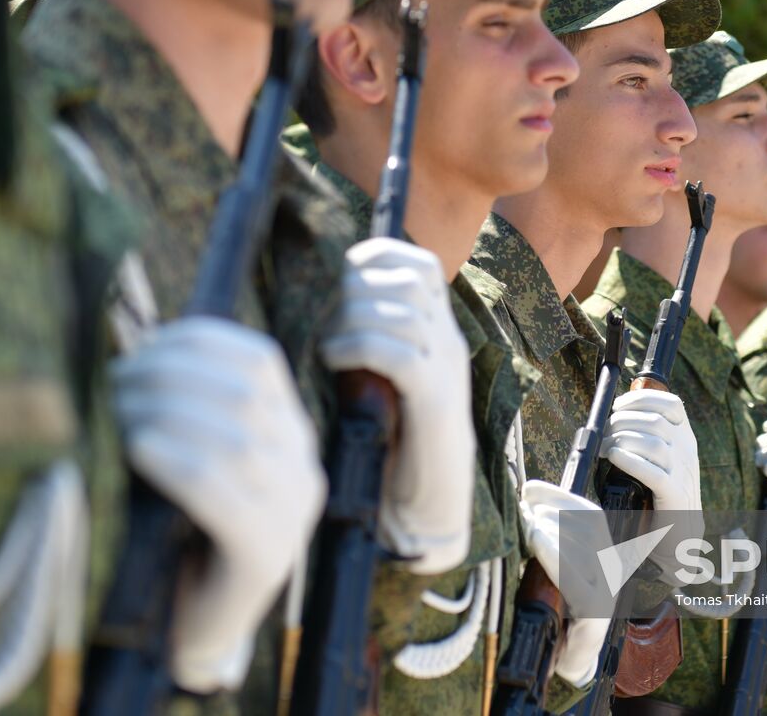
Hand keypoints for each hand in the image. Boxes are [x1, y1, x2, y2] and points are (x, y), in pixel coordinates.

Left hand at [113, 316, 325, 691]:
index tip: (143, 344)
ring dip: (169, 413)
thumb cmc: (186, 529)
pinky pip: (224, 495)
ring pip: (238, 440)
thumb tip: (135, 352)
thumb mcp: (199, 456)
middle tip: (117, 380)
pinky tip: (139, 447)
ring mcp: (291, 512)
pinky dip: (178, 463)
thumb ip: (191, 409)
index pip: (261, 359)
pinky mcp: (265, 555)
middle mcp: (303, 465)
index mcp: (293, 432)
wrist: (200, 625)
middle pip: (246, 393)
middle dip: (173, 374)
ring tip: (119, 411)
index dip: (201, 341)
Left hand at [320, 238, 473, 574]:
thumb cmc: (390, 445)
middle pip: (411, 278)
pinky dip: (358, 347)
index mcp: (437, 333)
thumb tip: (317, 310)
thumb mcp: (376, 378)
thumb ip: (362, 341)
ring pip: (402, 310)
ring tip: (329, 344)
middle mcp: (448, 343)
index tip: (343, 278)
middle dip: (361, 288)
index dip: (379, 257)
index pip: (421, 265)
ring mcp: (446, 370)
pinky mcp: (435, 403)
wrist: (428, 508)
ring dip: (355, 318)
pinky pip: (398, 353)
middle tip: (331, 321)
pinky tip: (332, 360)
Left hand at [518, 480, 613, 686]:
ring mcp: (606, 590)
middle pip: (585, 525)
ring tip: (527, 526)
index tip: (529, 489)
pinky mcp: (595, 612)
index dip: (558, 496)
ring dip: (550, 530)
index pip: (587, 512)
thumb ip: (546, 538)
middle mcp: (610, 567)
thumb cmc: (557, 608)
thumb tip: (522, 504)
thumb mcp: (553, 567)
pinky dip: (555, 556)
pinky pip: (575, 579)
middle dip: (550, 513)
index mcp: (603, 552)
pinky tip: (537, 542)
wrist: (569, 658)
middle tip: (523, 513)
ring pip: (582, 547)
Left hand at [600, 389, 703, 577]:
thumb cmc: (659, 495)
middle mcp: (687, 451)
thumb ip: (645, 439)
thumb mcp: (658, 460)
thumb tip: (614, 420)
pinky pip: (653, 472)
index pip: (671, 404)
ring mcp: (683, 473)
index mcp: (685, 438)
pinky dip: (630, 461)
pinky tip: (615, 457)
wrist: (680, 537)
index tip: (618, 406)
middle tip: (604, 434)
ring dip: (622, 440)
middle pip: (655, 421)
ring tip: (605, 449)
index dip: (642, 399)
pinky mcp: (674, 496)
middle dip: (622, 422)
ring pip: (653, 443)